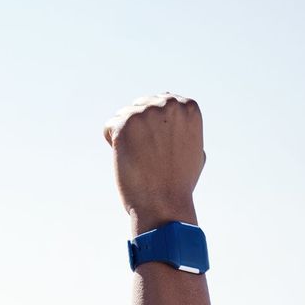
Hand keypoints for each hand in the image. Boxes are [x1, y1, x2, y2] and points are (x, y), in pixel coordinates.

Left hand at [102, 93, 207, 218]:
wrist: (165, 203)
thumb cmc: (179, 182)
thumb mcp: (195, 149)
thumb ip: (185, 128)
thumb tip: (179, 114)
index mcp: (188, 107)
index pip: (160, 101)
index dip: (155, 126)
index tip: (160, 146)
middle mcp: (168, 105)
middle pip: (140, 106)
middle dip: (139, 128)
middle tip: (148, 155)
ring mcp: (146, 113)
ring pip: (123, 116)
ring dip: (126, 136)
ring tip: (140, 159)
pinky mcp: (124, 125)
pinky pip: (109, 127)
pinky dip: (113, 143)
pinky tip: (128, 158)